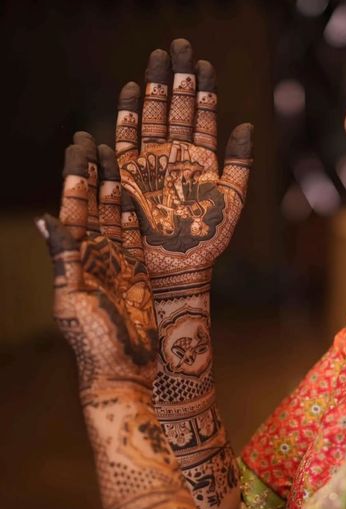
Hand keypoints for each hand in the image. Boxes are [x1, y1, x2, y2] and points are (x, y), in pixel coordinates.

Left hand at [36, 134, 157, 389]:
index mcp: (75, 257)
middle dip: (94, 172)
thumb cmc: (94, 339)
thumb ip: (64, 259)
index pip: (74, 206)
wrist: (124, 369)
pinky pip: (136, 234)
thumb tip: (44, 218)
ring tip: (116, 156)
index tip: (78, 145)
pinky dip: (134, 212)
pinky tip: (133, 192)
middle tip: (95, 140)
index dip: (76, 175)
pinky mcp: (139, 270)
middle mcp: (95, 253)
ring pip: (115, 213)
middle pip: (94, 203)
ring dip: (114, 185)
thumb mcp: (73, 298)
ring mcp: (117, 260)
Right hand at [115, 39, 252, 276]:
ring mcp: (153, 164)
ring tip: (159, 60)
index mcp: (202, 160)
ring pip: (154, 118)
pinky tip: (133, 91)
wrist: (180, 265)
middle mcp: (176, 157)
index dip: (204, 92)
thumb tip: (247, 126)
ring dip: (156, 89)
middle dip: (178, 79)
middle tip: (180, 46)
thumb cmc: (208, 238)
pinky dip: (129, 117)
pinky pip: (128, 141)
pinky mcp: (132, 176)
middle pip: (176, 110)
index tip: (204, 64)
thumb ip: (239, 165)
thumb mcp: (232, 200)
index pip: (202, 118)